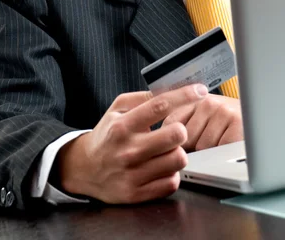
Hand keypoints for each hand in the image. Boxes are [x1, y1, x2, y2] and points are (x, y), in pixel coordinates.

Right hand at [57, 84, 207, 203]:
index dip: (184, 96)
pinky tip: (161, 167)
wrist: (85, 168)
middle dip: (181, 130)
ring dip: (177, 153)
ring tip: (166, 151)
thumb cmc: (107, 134)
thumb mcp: (117, 109)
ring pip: (178, 160)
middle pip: (176, 135)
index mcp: (123, 125)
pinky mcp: (137, 194)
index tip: (200, 90)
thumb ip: (143, 98)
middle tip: (174, 132)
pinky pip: (172, 182)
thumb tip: (171, 90)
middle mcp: (128, 149)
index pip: (160, 105)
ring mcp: (133, 174)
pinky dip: (171, 173)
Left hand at [163, 94, 242, 151]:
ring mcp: (223, 111)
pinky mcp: (237, 122)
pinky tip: (228, 146)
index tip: (178, 146)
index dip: (173, 139)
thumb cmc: (227, 121)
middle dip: (193, 147)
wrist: (259, 113)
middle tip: (206, 144)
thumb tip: (166, 145)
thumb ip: (184, 123)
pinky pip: (220, 149)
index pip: (171, 122)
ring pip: (203, 146)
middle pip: (186, 137)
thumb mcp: (203, 116)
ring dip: (210, 152)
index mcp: (195, 99)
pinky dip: (224, 154)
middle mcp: (208, 102)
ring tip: (220, 143)